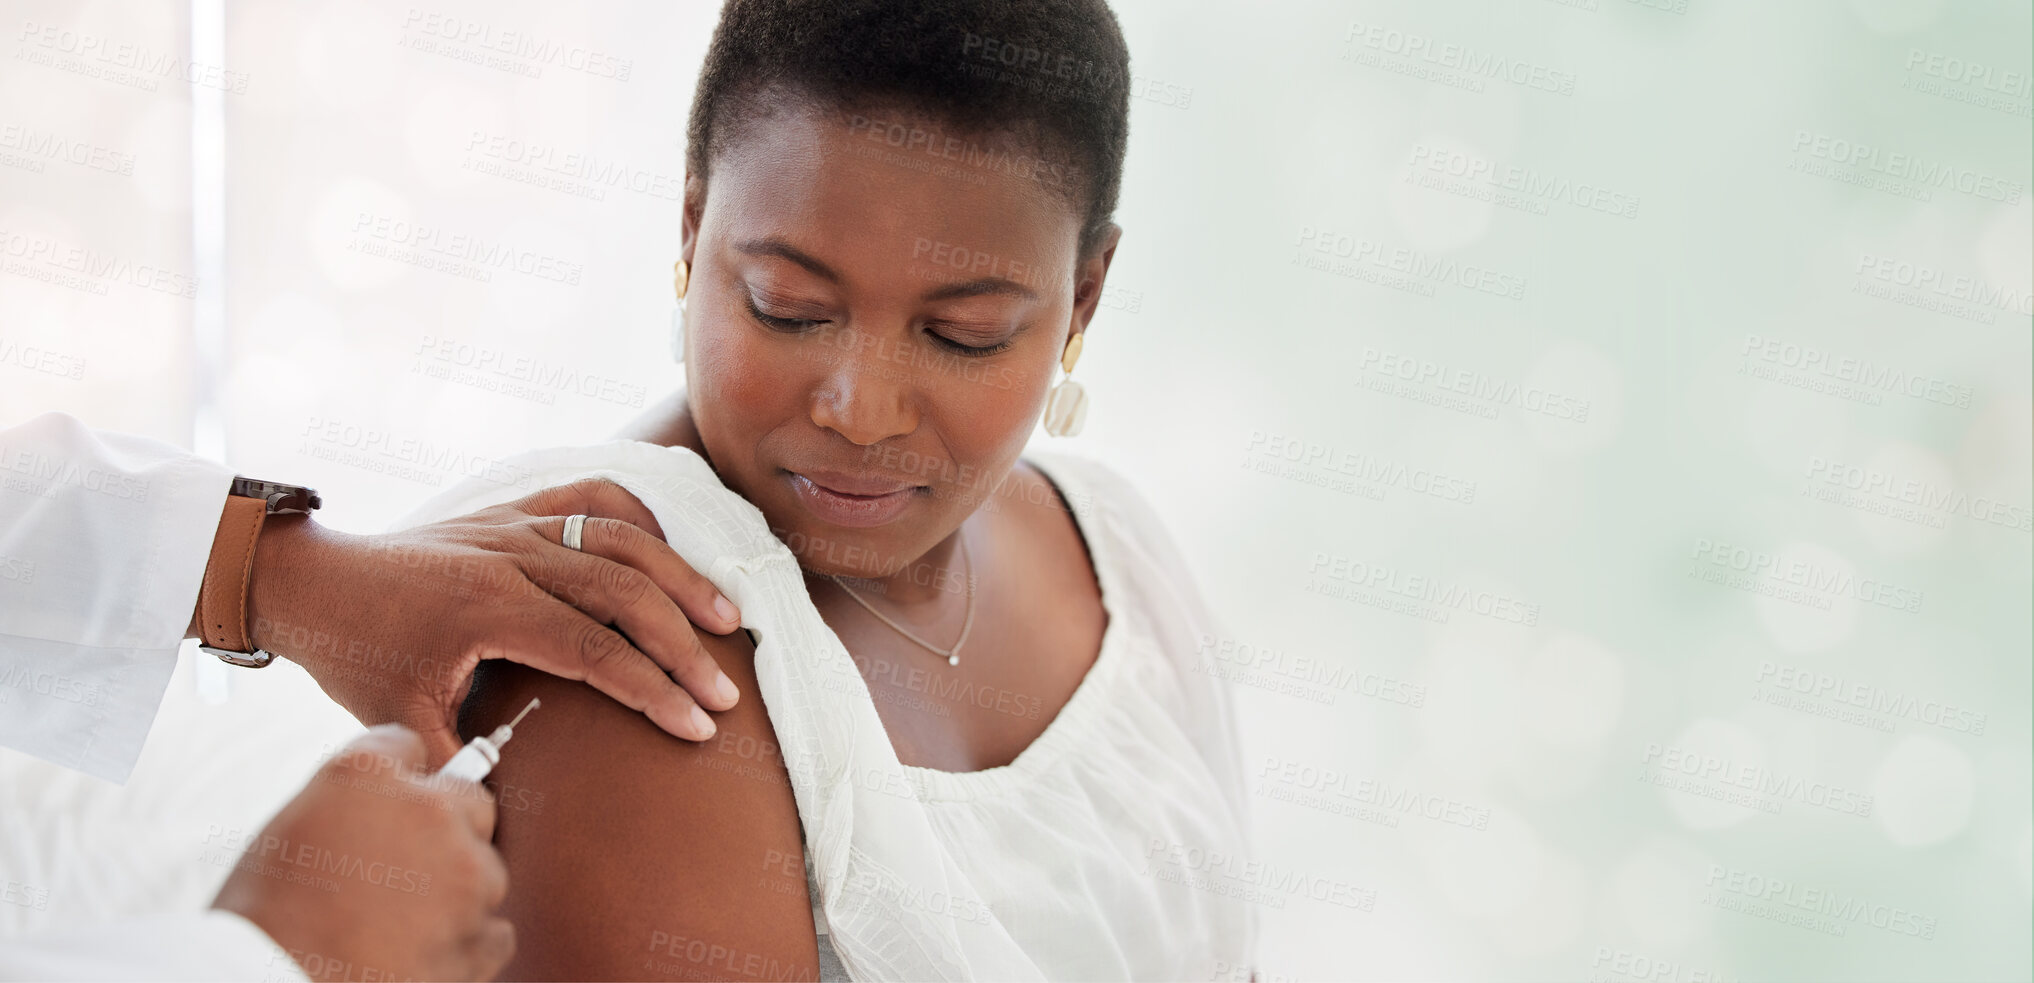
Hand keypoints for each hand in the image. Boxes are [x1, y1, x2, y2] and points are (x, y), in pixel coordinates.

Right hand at [211, 726, 511, 981]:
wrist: (272, 981)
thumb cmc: (266, 915)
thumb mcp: (293, 829)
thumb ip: (354, 801)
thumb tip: (388, 803)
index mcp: (366, 775)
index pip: (407, 746)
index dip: (400, 779)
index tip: (394, 802)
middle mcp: (426, 810)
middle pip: (470, 803)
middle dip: (449, 828)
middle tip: (405, 868)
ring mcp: (461, 871)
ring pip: (485, 870)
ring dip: (457, 890)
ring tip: (402, 923)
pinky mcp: (478, 932)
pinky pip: (494, 930)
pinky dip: (468, 941)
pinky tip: (424, 951)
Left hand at [213, 476, 743, 764]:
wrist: (315, 582)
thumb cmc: (359, 656)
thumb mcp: (400, 722)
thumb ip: (459, 762)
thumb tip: (510, 805)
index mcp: (487, 608)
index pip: (595, 650)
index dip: (652, 690)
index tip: (695, 726)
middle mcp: (512, 556)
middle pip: (626, 592)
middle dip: (684, 646)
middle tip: (725, 693)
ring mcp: (517, 523)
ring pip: (623, 537)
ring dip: (682, 577)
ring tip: (727, 620)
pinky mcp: (516, 506)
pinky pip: (593, 496)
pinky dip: (642, 518)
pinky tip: (671, 552)